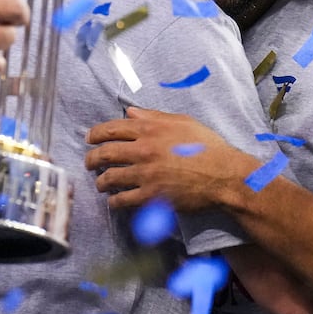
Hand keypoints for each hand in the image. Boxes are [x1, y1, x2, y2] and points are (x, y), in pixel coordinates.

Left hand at [85, 106, 255, 211]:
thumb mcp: (183, 122)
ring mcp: (146, 174)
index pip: (112, 128)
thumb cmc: (207, 146)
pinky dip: (115, 201)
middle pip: (106, 153)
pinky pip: (123, 200)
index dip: (96, 133)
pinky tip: (114, 202)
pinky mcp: (151, 196)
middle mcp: (143, 149)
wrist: (224, 175)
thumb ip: (154, 116)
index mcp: (150, 128)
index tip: (89, 138)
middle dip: (92, 158)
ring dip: (101, 181)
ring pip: (110, 177)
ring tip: (100, 184)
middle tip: (89, 163)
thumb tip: (131, 112)